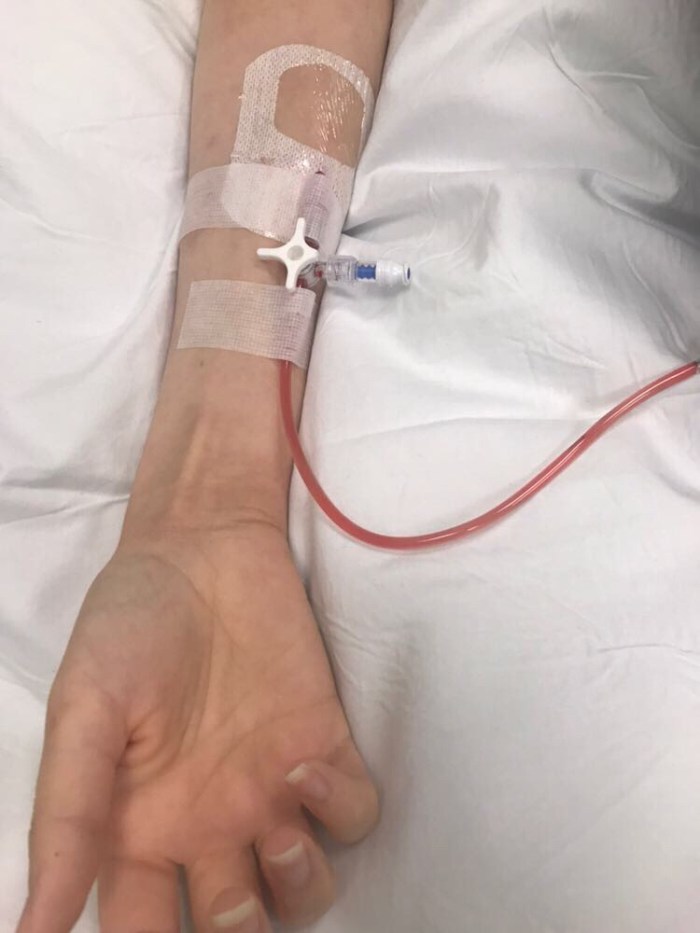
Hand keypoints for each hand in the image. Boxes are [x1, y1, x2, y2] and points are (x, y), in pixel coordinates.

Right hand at [18, 522, 378, 931]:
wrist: (202, 547)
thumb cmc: (130, 624)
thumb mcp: (83, 712)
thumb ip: (67, 817)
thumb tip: (31, 929)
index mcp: (138, 830)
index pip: (141, 932)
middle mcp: (208, 825)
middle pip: (231, 929)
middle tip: (230, 900)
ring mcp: (270, 788)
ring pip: (302, 892)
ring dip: (296, 888)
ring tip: (276, 832)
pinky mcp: (324, 744)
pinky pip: (352, 813)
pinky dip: (339, 808)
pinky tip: (303, 763)